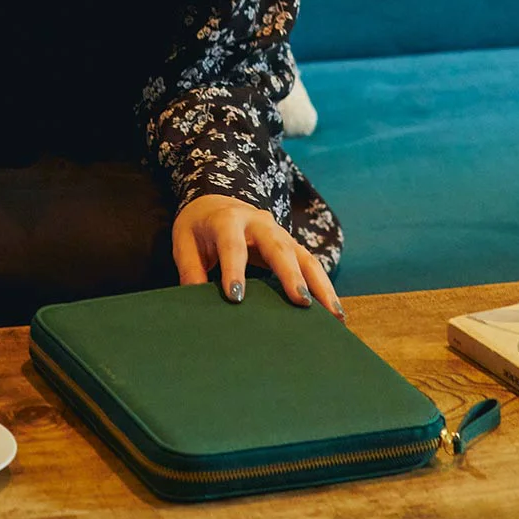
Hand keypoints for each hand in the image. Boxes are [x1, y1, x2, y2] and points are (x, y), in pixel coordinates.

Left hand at [172, 194, 343, 318]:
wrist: (214, 203)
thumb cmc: (198, 228)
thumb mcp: (184, 243)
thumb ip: (190, 270)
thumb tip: (196, 303)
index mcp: (227, 220)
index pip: (232, 244)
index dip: (234, 270)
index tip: (236, 297)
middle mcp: (258, 223)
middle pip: (278, 246)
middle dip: (290, 274)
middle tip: (302, 301)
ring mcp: (279, 233)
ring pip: (304, 256)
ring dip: (320, 284)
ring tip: (334, 315)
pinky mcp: (290, 245)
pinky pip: (311, 264)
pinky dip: (324, 286)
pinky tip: (333, 312)